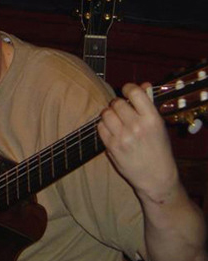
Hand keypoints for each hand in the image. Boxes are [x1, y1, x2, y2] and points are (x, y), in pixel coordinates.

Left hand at [97, 82, 178, 202]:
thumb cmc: (158, 149)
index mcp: (152, 119)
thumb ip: (148, 105)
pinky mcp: (111, 147)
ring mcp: (123, 137)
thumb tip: (142, 85)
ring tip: (116, 120)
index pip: (135, 93)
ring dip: (109, 114)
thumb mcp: (159, 125)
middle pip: (116, 103)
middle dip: (117, 104)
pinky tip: (112, 130)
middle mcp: (137, 126)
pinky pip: (100, 128)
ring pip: (106, 114)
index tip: (127, 91)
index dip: (128, 88)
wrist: (155, 176)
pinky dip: (104, 126)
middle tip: (122, 110)